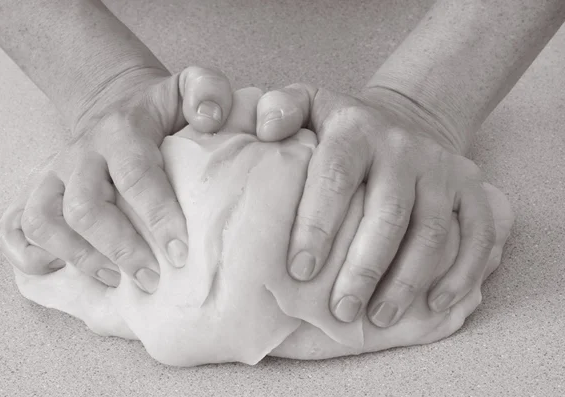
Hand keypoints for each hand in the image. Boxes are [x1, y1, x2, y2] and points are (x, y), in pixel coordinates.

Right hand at [0, 66, 232, 292]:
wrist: (118, 104)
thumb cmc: (161, 110)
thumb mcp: (189, 89)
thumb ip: (208, 91)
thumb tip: (209, 119)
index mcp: (121, 131)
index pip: (136, 176)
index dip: (158, 217)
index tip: (180, 253)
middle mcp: (81, 154)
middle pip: (85, 209)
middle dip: (120, 249)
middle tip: (151, 279)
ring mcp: (54, 173)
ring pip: (45, 222)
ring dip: (79, 258)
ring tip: (115, 279)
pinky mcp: (38, 190)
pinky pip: (16, 227)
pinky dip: (32, 255)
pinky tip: (65, 271)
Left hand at [255, 84, 499, 326]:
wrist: (402, 119)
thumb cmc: (341, 128)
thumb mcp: (308, 105)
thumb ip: (279, 108)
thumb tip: (266, 131)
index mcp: (355, 130)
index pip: (334, 178)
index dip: (317, 226)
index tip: (300, 271)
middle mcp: (403, 148)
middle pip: (387, 214)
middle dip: (363, 268)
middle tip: (340, 309)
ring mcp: (441, 169)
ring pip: (431, 232)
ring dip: (406, 281)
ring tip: (379, 318)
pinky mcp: (470, 189)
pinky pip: (477, 234)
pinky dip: (462, 273)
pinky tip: (434, 305)